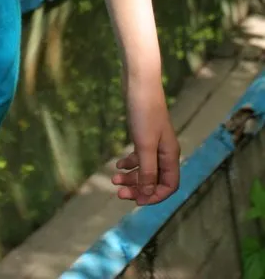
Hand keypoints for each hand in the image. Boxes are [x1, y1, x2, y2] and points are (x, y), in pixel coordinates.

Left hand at [112, 77, 180, 205]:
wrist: (138, 83)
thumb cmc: (144, 113)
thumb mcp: (145, 145)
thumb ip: (147, 171)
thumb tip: (148, 195)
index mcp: (170, 155)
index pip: (168, 186)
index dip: (154, 196)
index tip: (135, 200)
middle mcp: (165, 151)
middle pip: (155, 180)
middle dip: (138, 188)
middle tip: (118, 192)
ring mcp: (154, 142)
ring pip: (146, 168)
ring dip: (132, 177)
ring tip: (113, 179)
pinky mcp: (144, 133)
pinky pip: (139, 156)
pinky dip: (130, 163)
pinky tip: (118, 165)